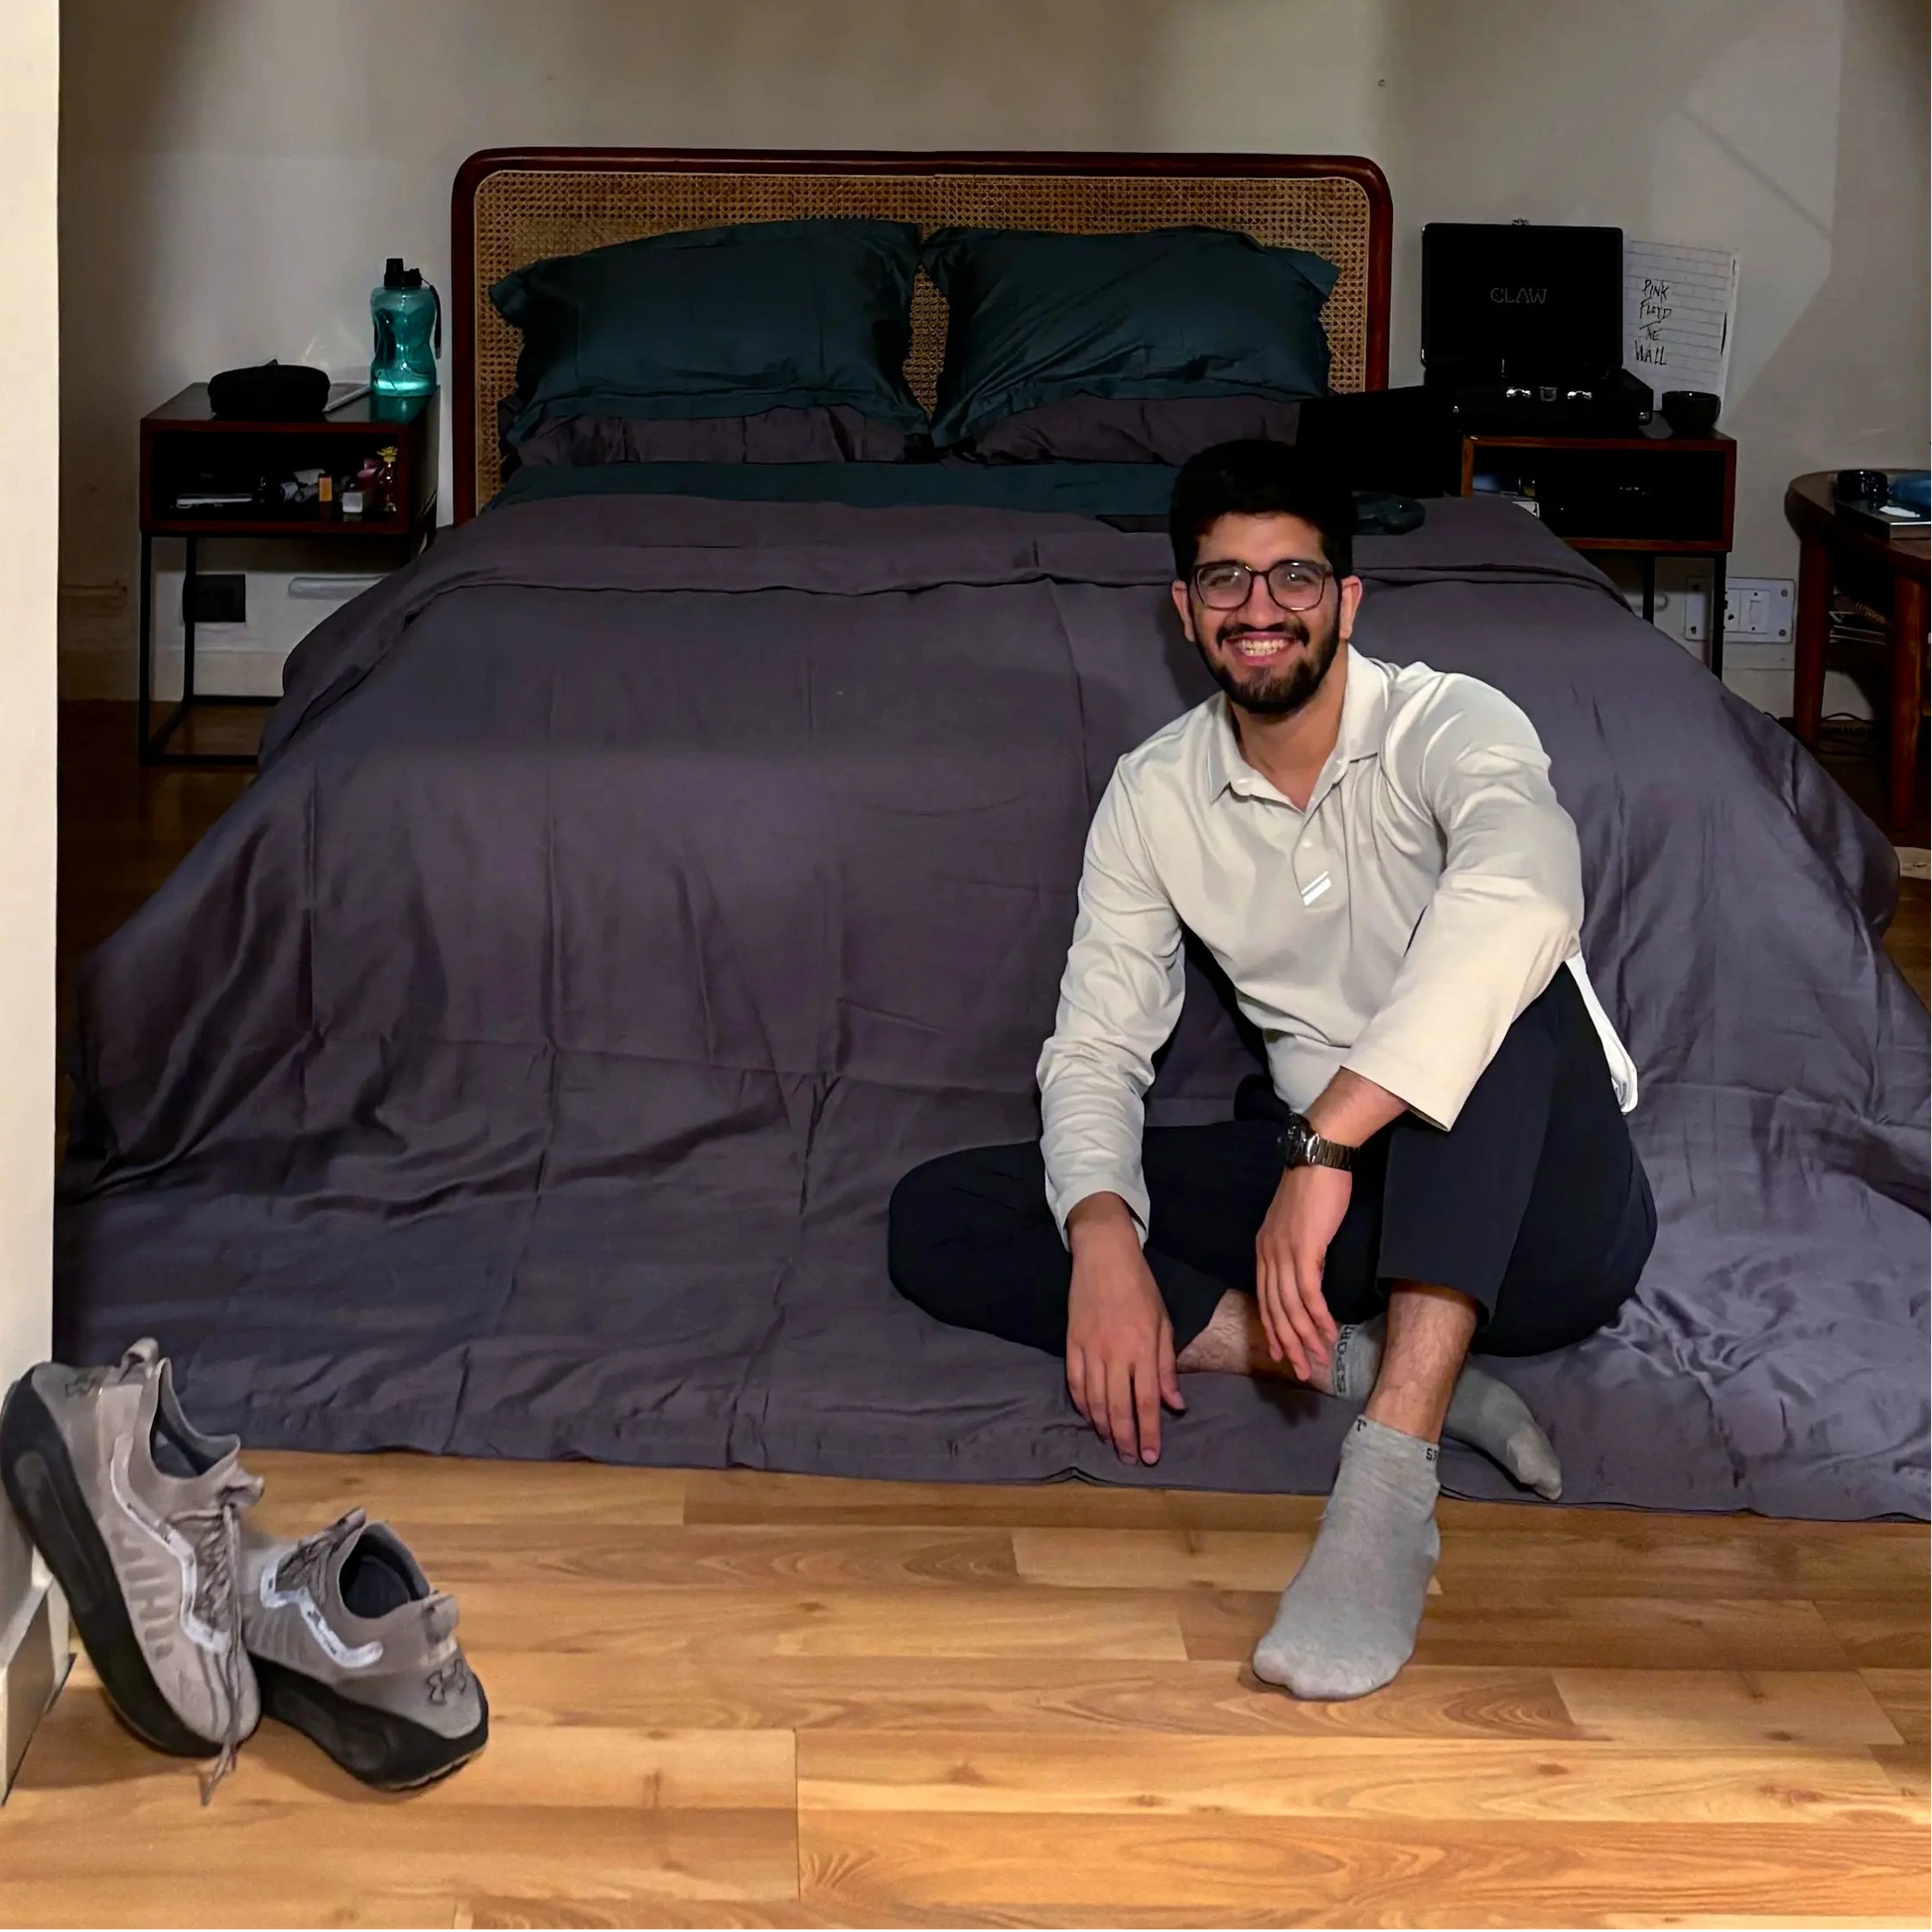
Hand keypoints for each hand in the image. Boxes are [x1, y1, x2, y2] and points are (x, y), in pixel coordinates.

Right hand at [1065, 1197, 1184, 1465]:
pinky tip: (1090, 1418)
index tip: (1152, 1456)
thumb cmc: (1140, 1287)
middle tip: (1131, 1460)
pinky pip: (1074, 1383)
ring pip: (1094, 1401)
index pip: (1147, 1401)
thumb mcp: (1163, 1323)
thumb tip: (1175, 1404)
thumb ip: (1167, 1366)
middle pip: (1118, 1408)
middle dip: (1125, 1439)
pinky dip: (1081, 1405)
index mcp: (1142, 1348)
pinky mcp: (1071, 1343)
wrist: (1104, 1256)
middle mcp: (1114, 1353)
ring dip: (1103, 1428)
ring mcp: (1089, 1349)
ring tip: (1112, 1445)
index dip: (1149, 1432)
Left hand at [1255, 1163, 1350, 1381]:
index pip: (1266, 1300)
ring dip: (1306, 1338)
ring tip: (1319, 1359)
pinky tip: (1328, 1334)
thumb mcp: (1299, 1225)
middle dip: (1289, 1344)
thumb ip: (1300, 1252)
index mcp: (1263, 1250)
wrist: (1318, 1157)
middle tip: (1303, 1370)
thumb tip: (1310, 1277)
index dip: (1274, 1330)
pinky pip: (1308, 1295)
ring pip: (1290, 1309)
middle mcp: (1267, 1255)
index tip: (1284, 1354)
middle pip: (1274, 1311)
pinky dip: (1318, 1318)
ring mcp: (1283, 1254)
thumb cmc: (1314, 1188)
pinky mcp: (1303, 1251)